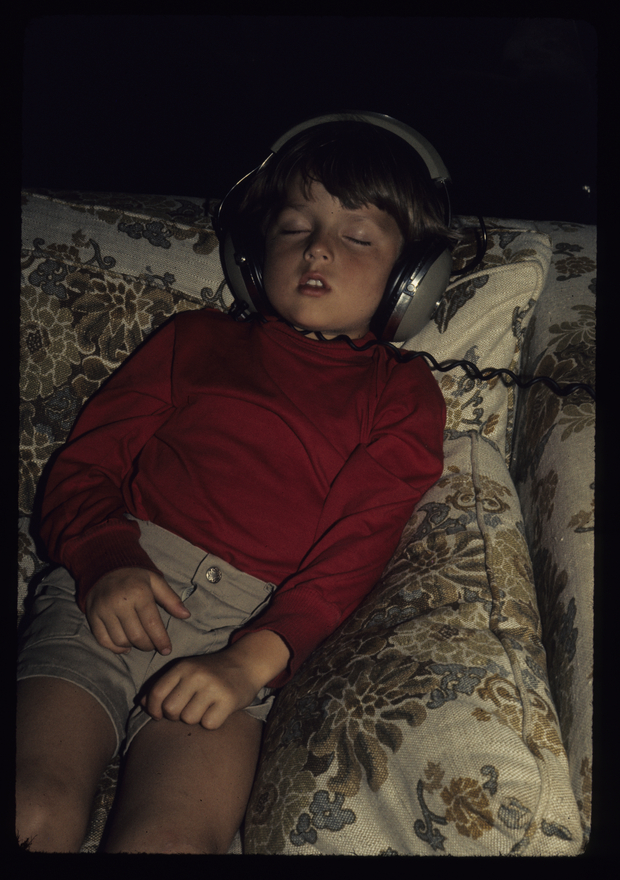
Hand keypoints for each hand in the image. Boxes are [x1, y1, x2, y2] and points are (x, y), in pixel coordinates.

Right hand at [85, 567, 189, 654]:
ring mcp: (104, 610)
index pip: (152, 624)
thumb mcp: (155, 581)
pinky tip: (125, 646)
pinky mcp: (92, 616)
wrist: (105, 565)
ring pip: (121, 640)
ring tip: (140, 642)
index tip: (167, 650)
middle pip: (136, 636)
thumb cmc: (134, 575)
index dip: (161, 640)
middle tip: (153, 645)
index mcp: (139, 593)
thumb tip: (186, 615)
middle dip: (148, 645)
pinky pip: (103, 640)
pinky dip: (115, 648)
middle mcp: (120, 602)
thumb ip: (171, 599)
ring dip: (133, 646)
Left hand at [141, 631, 289, 729]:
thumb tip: (142, 703)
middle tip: (187, 708)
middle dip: (176, 715)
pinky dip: (211, 722)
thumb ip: (165, 685)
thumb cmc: (212, 671)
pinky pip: (208, 724)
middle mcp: (196, 675)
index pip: (157, 693)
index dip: (153, 709)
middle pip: (171, 710)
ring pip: (189, 719)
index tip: (159, 715)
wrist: (246, 663)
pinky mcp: (228, 700)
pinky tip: (217, 711)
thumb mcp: (187, 671)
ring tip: (204, 708)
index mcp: (183, 667)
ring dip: (195, 718)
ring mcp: (213, 687)